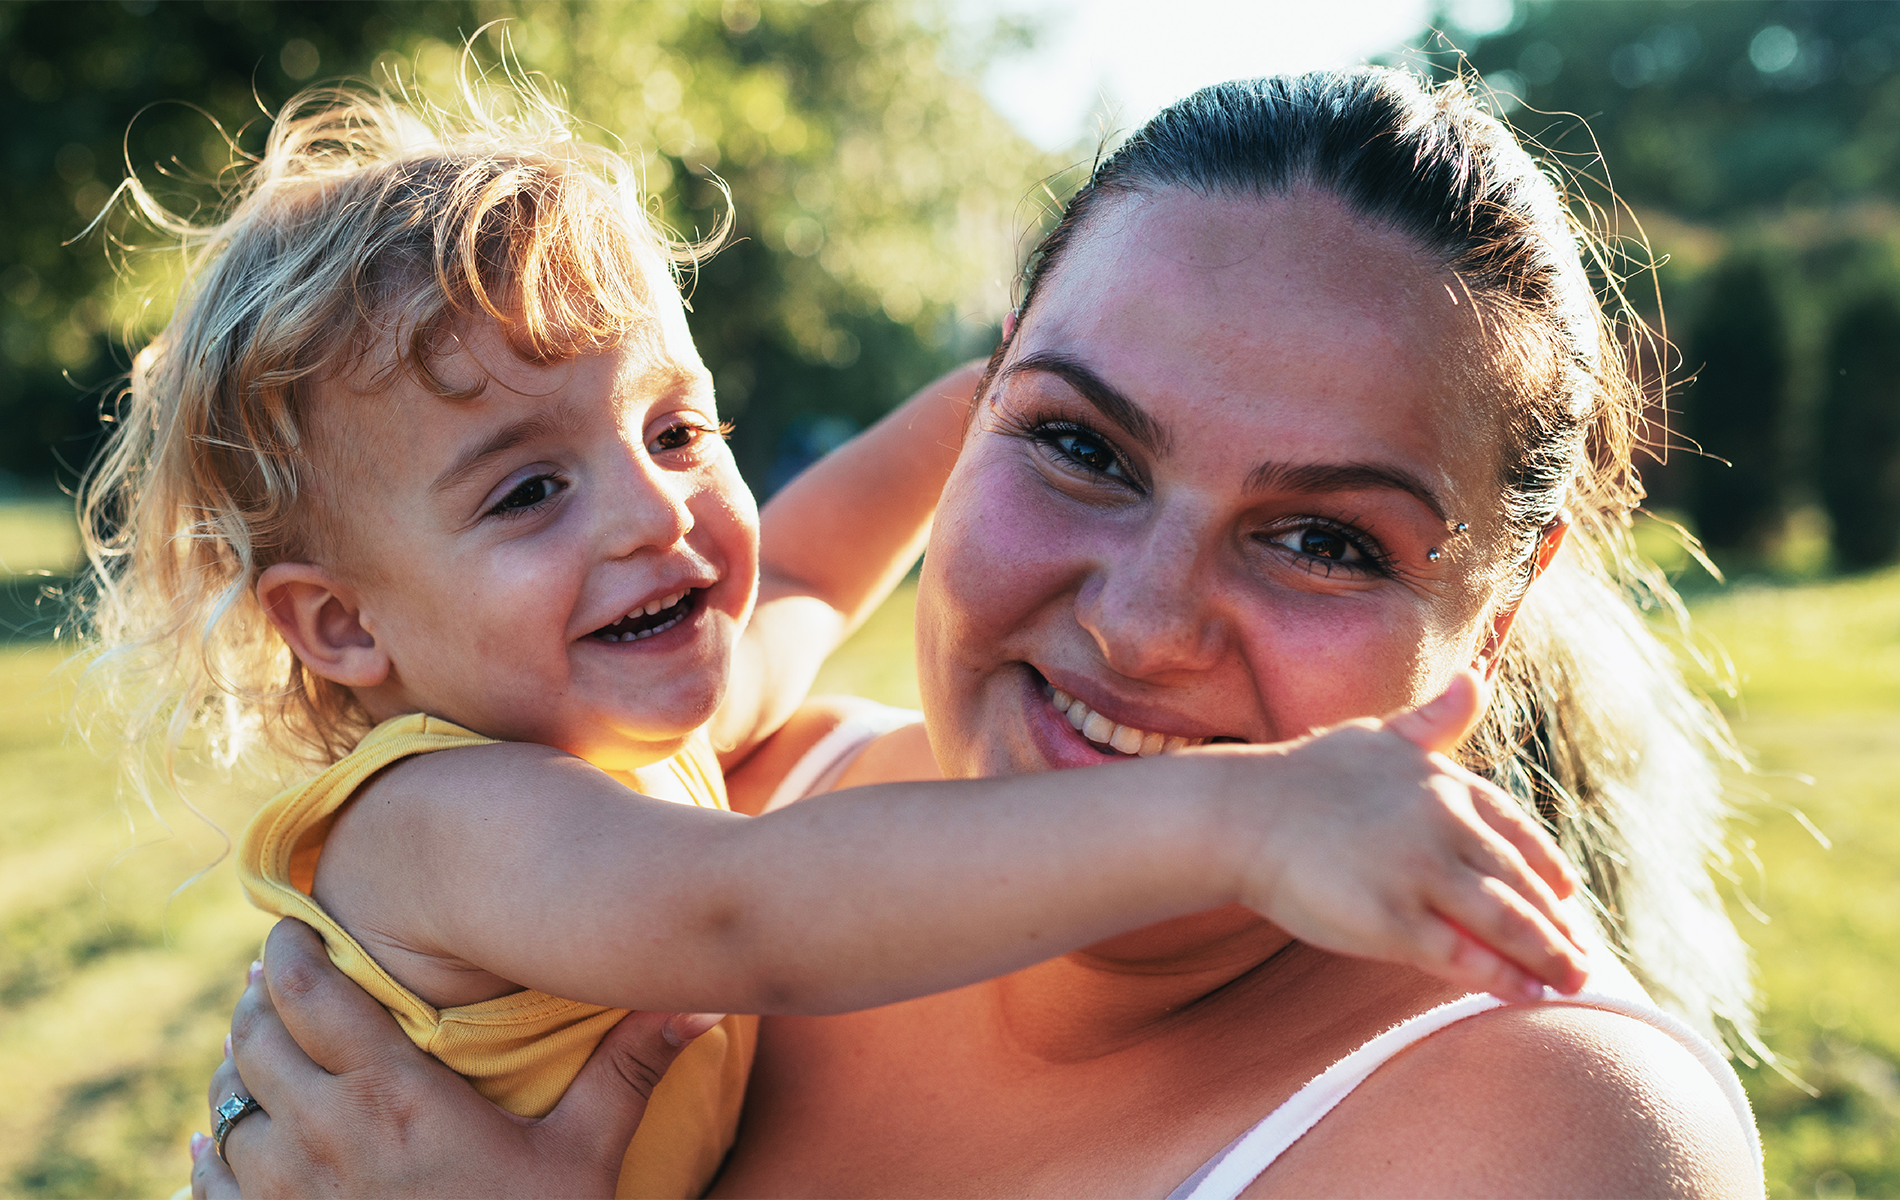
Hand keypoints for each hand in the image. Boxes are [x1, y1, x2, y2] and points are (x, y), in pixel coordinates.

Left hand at [188, 918, 718, 1198]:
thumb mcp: (586, 1159)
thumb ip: (626, 1073)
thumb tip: (696, 1002)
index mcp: (397, 1101)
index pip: (314, 996)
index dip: (295, 951)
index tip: (301, 933)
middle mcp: (326, 1140)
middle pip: (255, 1040)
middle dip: (259, 1001)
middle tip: (280, 981)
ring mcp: (289, 1198)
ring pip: (227, 1107)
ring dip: (237, 1072)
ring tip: (261, 1049)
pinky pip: (210, 1184)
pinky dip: (213, 1151)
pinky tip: (230, 1139)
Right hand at [1216, 670, 1590, 1001]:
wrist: (1241, 815)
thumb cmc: (1305, 777)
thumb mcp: (1379, 737)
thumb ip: (1435, 721)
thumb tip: (1479, 679)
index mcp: (1446, 785)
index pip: (1519, 833)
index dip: (1549, 869)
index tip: (1566, 896)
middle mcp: (1444, 825)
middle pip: (1522, 883)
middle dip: (1558, 926)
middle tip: (1582, 959)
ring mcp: (1420, 874)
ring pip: (1507, 922)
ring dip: (1549, 957)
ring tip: (1572, 983)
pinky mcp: (1393, 922)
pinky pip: (1465, 957)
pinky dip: (1503, 980)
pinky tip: (1525, 995)